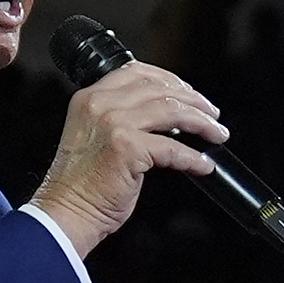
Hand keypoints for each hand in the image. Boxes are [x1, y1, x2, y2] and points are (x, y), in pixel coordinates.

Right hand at [27, 60, 222, 255]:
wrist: (66, 210)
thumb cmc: (81, 182)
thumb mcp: (94, 134)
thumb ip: (121, 117)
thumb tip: (166, 115)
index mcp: (90, 97)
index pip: (137, 71)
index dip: (170, 79)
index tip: (189, 92)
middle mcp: (100, 104)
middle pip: (161, 89)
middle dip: (194, 101)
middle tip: (212, 115)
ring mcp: (114, 123)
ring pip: (172, 112)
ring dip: (202, 123)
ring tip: (217, 134)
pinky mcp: (127, 148)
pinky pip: (173, 149)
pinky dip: (194, 157)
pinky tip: (203, 165)